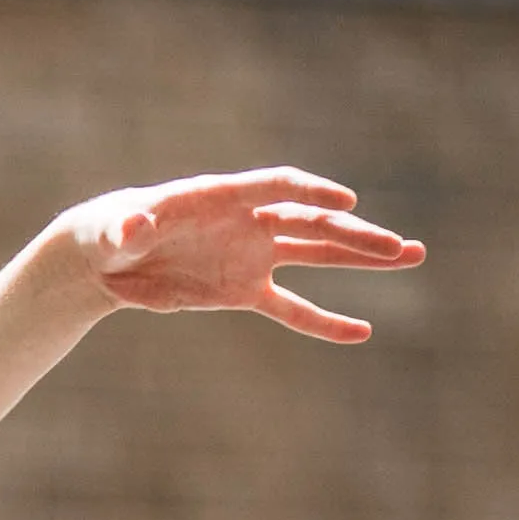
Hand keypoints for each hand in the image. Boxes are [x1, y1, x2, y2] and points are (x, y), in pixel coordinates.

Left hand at [66, 170, 423, 343]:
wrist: (108, 259)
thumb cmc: (110, 232)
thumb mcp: (113, 230)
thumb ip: (127, 228)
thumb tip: (134, 229)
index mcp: (225, 197)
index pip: (279, 187)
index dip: (312, 191)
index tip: (346, 200)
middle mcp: (250, 223)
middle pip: (313, 223)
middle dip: (356, 235)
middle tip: (398, 247)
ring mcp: (252, 256)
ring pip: (317, 256)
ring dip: (361, 258)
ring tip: (410, 256)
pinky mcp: (243, 291)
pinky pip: (290, 308)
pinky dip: (322, 321)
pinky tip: (361, 332)